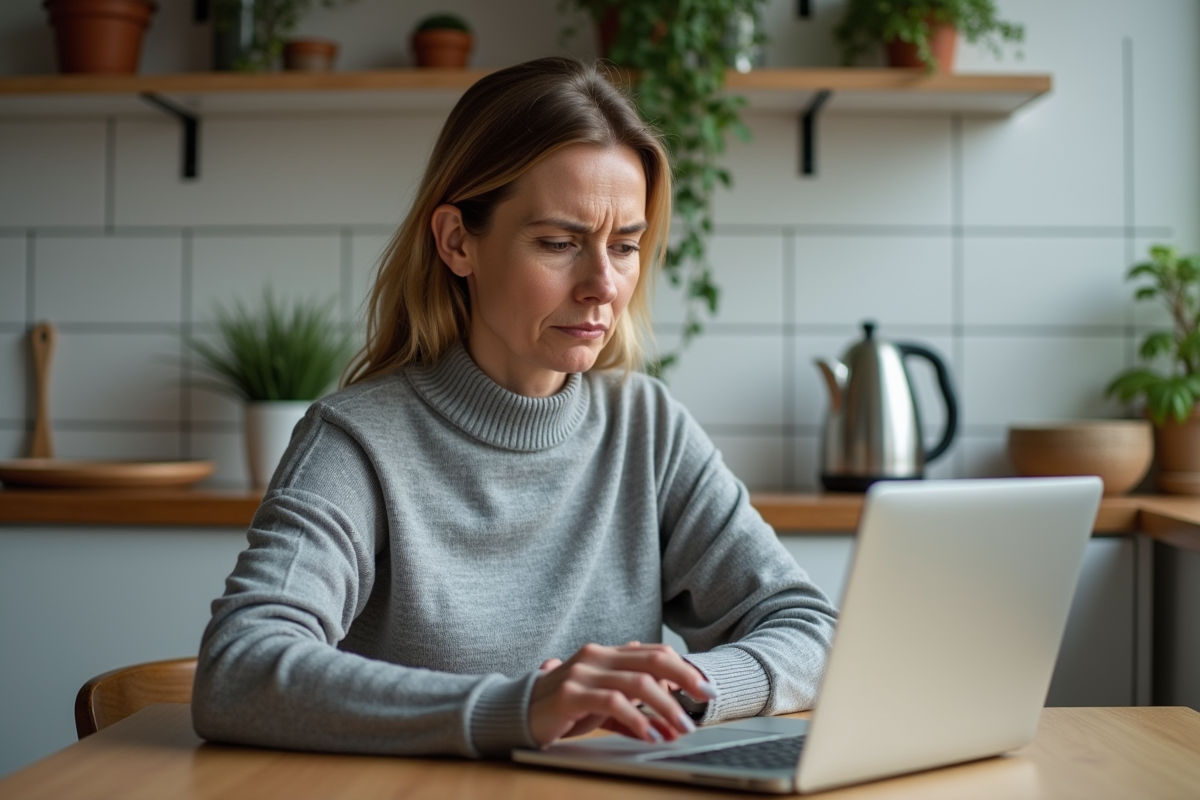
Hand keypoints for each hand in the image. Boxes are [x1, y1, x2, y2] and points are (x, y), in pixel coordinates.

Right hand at [529, 641, 716, 746]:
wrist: (519, 713)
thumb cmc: (566, 710)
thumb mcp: (607, 709)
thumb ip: (638, 712)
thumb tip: (672, 727)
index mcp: (608, 654)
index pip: (655, 652)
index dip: (684, 668)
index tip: (706, 687)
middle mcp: (598, 656)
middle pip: (653, 659)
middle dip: (685, 678)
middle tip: (707, 697)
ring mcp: (584, 672)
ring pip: (637, 683)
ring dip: (666, 706)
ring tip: (682, 726)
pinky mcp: (571, 693)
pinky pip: (612, 702)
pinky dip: (636, 719)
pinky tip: (651, 734)